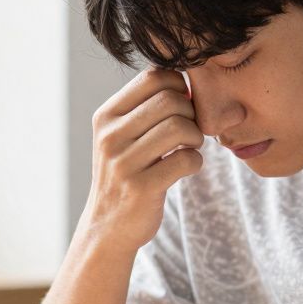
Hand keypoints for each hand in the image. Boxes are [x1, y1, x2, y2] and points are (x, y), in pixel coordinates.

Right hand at [85, 68, 204, 251]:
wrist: (108, 226)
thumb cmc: (126, 173)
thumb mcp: (122, 136)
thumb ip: (147, 109)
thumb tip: (188, 82)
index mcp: (106, 116)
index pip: (152, 77)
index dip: (179, 86)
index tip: (183, 107)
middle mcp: (110, 136)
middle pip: (169, 100)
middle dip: (191, 113)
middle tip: (191, 131)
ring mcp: (123, 163)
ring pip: (179, 127)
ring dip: (196, 137)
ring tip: (190, 147)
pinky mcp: (141, 188)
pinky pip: (186, 160)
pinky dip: (196, 162)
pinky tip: (187, 167)